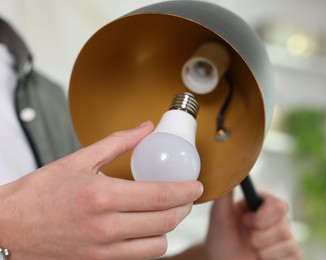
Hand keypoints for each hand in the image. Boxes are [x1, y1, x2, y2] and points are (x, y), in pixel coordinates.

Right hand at [0, 121, 202, 259]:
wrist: (10, 227)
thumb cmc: (39, 194)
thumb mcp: (78, 160)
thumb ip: (118, 143)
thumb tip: (144, 128)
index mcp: (103, 197)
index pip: (161, 196)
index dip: (186, 190)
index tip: (195, 185)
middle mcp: (106, 227)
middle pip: (165, 221)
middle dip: (184, 207)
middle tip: (186, 196)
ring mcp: (102, 250)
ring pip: (157, 245)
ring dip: (169, 227)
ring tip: (167, 212)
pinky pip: (138, 257)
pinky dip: (150, 243)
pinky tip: (145, 228)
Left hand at [204, 192, 300, 259]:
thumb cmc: (221, 237)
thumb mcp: (219, 214)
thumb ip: (225, 193)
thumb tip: (229, 170)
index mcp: (263, 205)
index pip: (278, 205)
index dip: (262, 217)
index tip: (244, 222)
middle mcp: (277, 219)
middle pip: (283, 227)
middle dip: (258, 237)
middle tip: (246, 237)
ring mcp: (285, 237)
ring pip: (288, 243)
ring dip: (263, 249)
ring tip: (252, 248)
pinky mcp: (290, 255)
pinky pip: (294, 256)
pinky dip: (273, 259)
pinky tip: (262, 257)